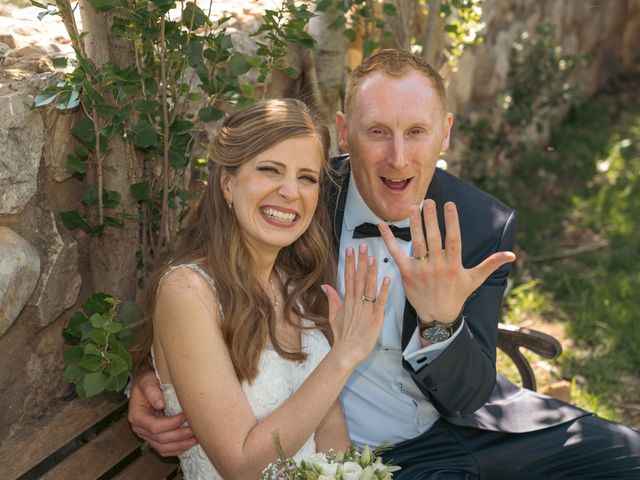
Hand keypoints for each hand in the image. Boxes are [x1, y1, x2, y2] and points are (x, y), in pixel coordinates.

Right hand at [128, 369, 197, 456]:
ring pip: (163, 448)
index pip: (154, 426)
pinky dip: (177, 449)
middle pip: (160, 439)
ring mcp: (146, 435)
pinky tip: (189, 443)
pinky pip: (164, 449)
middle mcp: (140, 428)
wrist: (145, 386)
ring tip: (195, 439)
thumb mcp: (147, 380)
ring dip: (180, 445)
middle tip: (195, 429)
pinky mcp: (153, 438)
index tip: (185, 416)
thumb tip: (160, 404)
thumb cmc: (147, 382)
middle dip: (179, 435)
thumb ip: (152, 390)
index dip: (171, 424)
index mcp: (137, 416)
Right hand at [322, 244, 390, 366]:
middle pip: (358, 277)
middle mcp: (356, 302)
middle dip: (361, 261)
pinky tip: (387, 279)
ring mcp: (366, 309)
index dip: (350, 263)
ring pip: (369, 286)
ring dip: (371, 271)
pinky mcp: (375, 317)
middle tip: (363, 246)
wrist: (347, 351)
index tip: (350, 250)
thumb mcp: (333, 315)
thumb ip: (332, 298)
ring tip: (373, 257)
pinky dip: (384, 290)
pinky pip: (380, 301)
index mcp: (347, 300)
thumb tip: (325, 285)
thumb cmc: (342, 336)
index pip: (348, 277)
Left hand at [379, 199, 515, 323]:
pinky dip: (388, 239)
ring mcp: (421, 270)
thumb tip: (512, 255)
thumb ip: (491, 264)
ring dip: (414, 224)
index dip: (451, 221)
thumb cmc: (457, 294)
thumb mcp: (475, 279)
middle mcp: (437, 267)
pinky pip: (396, 253)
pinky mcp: (406, 273)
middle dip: (431, 219)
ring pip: (416, 243)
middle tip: (429, 201)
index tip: (449, 205)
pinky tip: (382, 225)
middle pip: (433, 239)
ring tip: (413, 207)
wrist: (437, 315)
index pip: (453, 240)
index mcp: (454, 265)